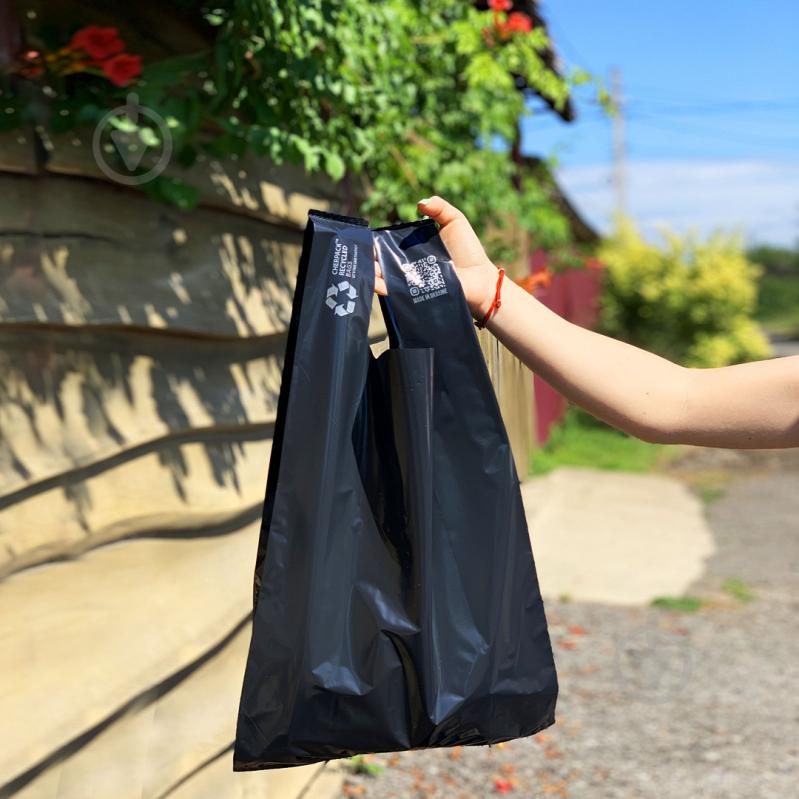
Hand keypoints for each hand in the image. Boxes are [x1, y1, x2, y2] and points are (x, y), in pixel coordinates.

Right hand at [374, 196, 498, 318]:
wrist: (480, 278)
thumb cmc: (469, 251)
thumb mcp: (455, 221)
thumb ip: (439, 208)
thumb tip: (419, 202)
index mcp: (413, 247)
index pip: (388, 243)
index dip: (375, 241)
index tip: (362, 239)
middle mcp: (408, 264)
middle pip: (381, 260)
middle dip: (367, 257)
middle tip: (358, 254)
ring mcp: (410, 280)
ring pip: (384, 276)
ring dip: (371, 273)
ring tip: (363, 268)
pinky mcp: (415, 294)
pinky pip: (396, 291)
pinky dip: (383, 287)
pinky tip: (375, 283)